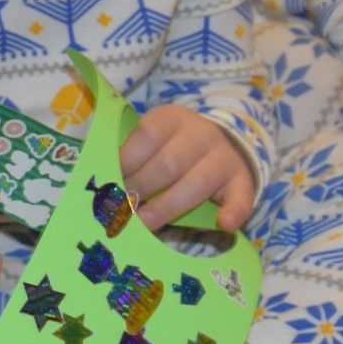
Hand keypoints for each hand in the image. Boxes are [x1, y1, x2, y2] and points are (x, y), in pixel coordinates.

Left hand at [120, 104, 255, 230]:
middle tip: (120, 209)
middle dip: (141, 188)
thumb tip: (101, 181)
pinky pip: (241, 197)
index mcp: (172, 118)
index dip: (127, 160)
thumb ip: (131, 156)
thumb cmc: (170, 147)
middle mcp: (202, 133)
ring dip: (167, 207)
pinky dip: (234, 211)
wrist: (219, 144)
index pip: (148, 135)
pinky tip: (223, 224)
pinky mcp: (242, 181)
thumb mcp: (151, 140)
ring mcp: (224, 157)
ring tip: (144, 225)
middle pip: (169, 164)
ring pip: (196, 183)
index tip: (108, 181)